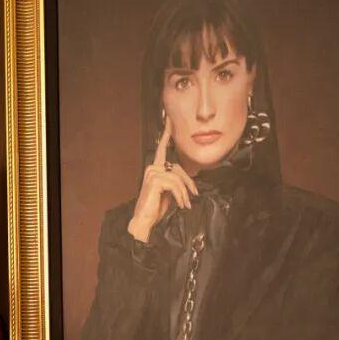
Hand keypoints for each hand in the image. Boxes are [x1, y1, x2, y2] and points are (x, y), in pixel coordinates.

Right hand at [127, 115, 197, 242]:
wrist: (144, 220)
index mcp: (154, 168)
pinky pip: (175, 184)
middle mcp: (152, 168)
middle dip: (189, 182)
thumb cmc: (155, 208)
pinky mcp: (154, 180)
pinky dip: (181, 196)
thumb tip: (188, 181)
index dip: (167, 133)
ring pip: (178, 177)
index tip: (170, 119)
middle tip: (194, 195)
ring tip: (185, 204)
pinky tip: (181, 205)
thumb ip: (175, 182)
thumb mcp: (169, 192)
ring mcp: (152, 173)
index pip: (162, 148)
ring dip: (184, 193)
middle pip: (178, 168)